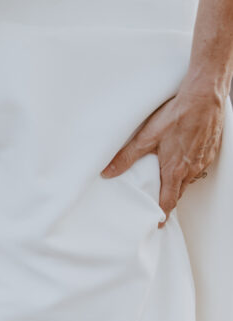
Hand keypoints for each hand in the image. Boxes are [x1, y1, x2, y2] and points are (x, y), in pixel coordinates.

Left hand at [102, 84, 226, 226]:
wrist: (204, 97)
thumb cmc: (178, 114)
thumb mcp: (147, 136)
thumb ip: (127, 157)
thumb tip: (108, 172)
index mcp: (175, 170)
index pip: (169, 201)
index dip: (162, 214)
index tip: (158, 223)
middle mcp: (191, 169)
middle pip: (179, 192)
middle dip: (170, 200)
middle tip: (161, 205)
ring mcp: (203, 160)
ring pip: (190, 179)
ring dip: (180, 184)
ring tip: (169, 183)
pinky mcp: (211, 150)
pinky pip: (200, 166)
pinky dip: (191, 169)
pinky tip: (184, 160)